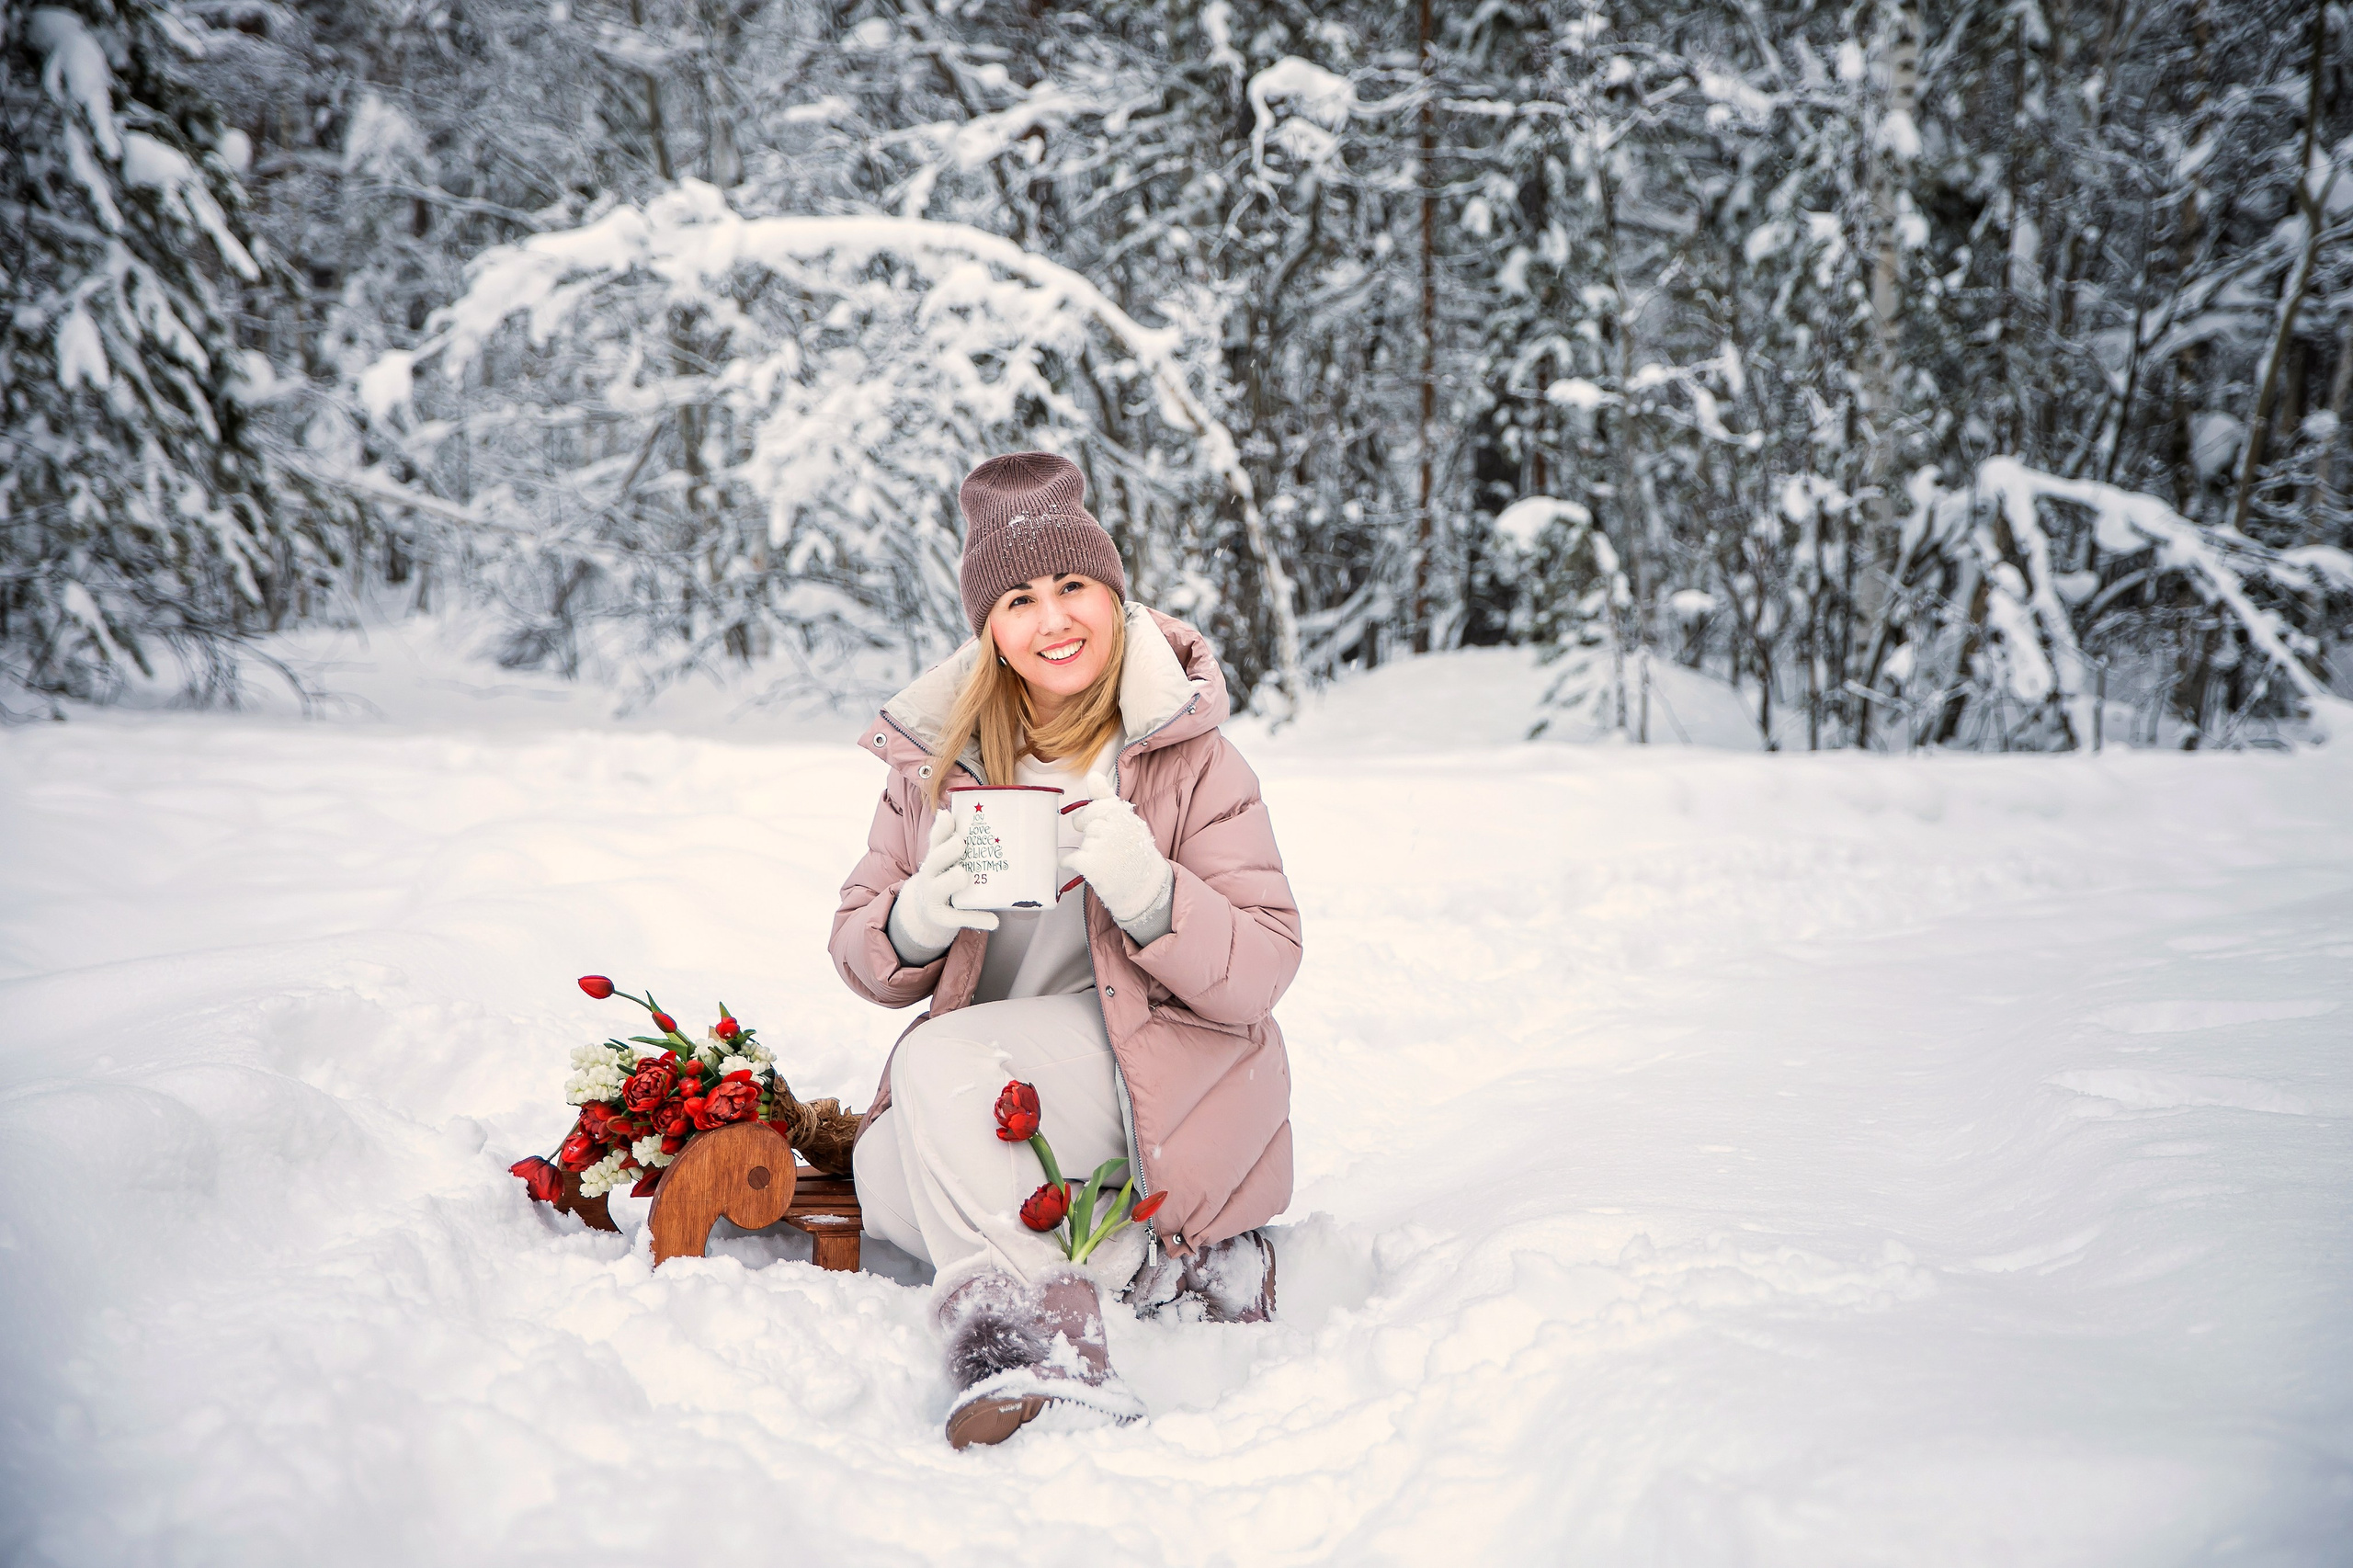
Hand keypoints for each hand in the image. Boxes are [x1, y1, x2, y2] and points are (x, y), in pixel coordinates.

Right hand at [891, 807, 998, 955]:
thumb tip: (948, 810)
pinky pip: (959, 917)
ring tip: (964, 876)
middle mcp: (930, 875)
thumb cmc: (942, 877)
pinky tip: (994, 920)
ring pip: (943, 885)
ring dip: (955, 878)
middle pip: (936, 859)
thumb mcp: (942, 858)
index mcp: (935, 857)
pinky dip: (977, 918)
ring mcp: (935, 896)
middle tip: (961, 844)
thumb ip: (946, 838)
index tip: (950, 817)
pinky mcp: (942, 917)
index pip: (936, 839)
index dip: (943, 828)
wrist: (924, 911)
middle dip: (949, 850)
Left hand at [1062, 772, 1173, 926]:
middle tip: (1102, 844)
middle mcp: (1115, 828)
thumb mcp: (1127, 822)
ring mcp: (1103, 846)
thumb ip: (1107, 797)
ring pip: (1082, 841)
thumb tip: (1093, 775)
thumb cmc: (1135, 854)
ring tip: (1105, 860)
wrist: (1145, 889)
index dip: (1095, 816)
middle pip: (1087, 823)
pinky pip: (1070, 859)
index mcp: (1125, 816)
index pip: (1099, 806)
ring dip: (1088, 850)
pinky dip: (1072, 864)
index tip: (1099, 823)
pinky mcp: (1091, 865)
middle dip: (1090, 832)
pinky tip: (1086, 867)